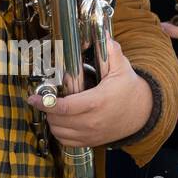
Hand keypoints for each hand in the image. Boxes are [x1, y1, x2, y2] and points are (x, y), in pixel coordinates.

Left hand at [28, 38, 150, 146]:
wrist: (144, 112)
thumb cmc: (130, 90)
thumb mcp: (123, 69)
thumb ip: (111, 52)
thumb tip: (104, 36)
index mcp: (97, 101)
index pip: (63, 107)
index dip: (45, 103)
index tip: (33, 98)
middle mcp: (92, 121)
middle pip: (57, 120)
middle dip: (48, 109)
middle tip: (47, 99)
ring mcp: (91, 133)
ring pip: (59, 131)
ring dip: (52, 120)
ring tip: (55, 109)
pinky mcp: (91, 141)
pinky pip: (66, 141)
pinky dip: (60, 132)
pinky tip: (63, 121)